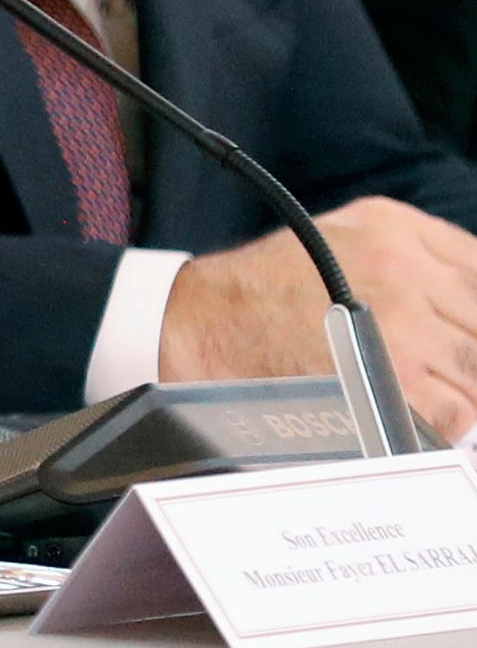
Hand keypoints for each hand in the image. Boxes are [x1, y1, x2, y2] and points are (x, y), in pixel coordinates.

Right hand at [165, 196, 476, 439]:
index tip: (464, 324)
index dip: (475, 305)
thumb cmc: (262, 289)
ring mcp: (402, 331)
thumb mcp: (341, 233)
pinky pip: (460, 411)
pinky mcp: (389, 385)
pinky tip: (409, 406)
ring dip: (462, 381)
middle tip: (441, 358)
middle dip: (469, 344)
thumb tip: (470, 291)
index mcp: (397, 230)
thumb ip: (414, 249)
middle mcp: (405, 272)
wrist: (199, 328)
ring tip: (423, 383)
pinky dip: (445, 417)